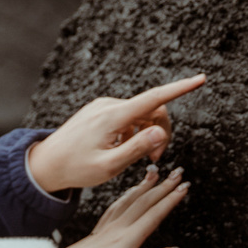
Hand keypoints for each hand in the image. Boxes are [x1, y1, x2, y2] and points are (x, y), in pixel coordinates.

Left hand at [25, 74, 206, 193]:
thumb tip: (161, 132)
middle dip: (161, 132)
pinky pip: (127, 117)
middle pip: (152, 110)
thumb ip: (137, 149)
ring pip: (141, 114)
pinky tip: (123, 149)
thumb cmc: (76, 168)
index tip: (201, 79)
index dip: (181, 89)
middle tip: (156, 159)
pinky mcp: (100, 112)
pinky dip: (134, 132)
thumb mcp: (109, 166)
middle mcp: (109, 106)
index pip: (154, 98)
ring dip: (148, 133)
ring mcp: (104, 107)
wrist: (46, 163)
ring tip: (140, 159)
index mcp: (113, 117)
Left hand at [58, 167, 187, 247]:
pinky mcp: (100, 229)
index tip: (184, 187)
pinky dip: (127, 195)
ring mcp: (108, 227)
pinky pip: (116, 206)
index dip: (170, 200)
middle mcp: (119, 228)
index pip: (154, 214)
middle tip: (178, 173)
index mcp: (128, 238)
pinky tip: (130, 192)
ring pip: (131, 200)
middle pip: (145, 202)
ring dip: (146, 186)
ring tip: (156, 173)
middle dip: (163, 186)